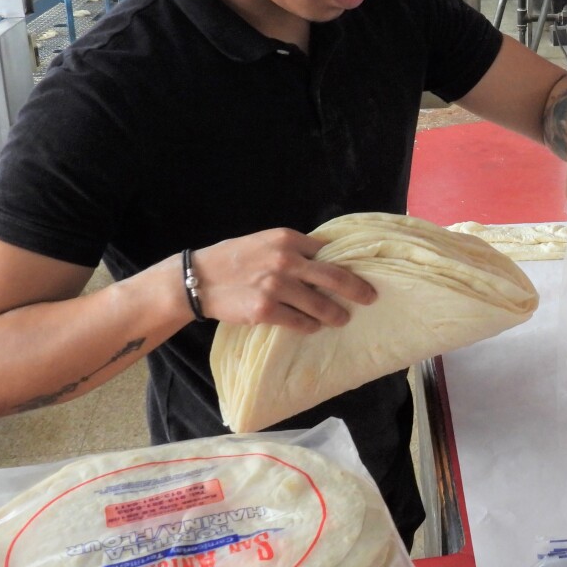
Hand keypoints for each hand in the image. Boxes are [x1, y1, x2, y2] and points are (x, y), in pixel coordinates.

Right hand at [188, 229, 376, 332]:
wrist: (196, 279)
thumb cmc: (232, 259)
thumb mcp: (263, 242)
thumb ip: (291, 249)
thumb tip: (324, 259)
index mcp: (287, 239)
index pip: (327, 251)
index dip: (347, 263)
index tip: (361, 272)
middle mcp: (284, 260)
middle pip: (335, 277)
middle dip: (357, 289)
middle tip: (370, 297)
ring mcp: (275, 286)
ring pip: (319, 304)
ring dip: (335, 314)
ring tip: (342, 318)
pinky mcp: (265, 310)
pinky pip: (299, 322)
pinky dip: (310, 326)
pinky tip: (314, 327)